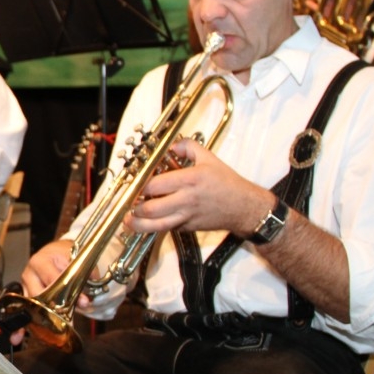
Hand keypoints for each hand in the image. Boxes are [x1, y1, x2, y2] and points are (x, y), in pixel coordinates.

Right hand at [0, 240, 82, 347]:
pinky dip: (23, 323)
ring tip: (40, 332)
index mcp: (40, 261)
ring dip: (37, 319)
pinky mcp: (24, 295)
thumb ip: (85, 279)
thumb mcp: (78, 261)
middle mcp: (29, 273)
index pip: (52, 280)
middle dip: (52, 308)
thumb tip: (84, 301)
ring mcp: (25, 285)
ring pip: (29, 305)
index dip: (67, 292)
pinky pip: (23, 310)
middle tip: (65, 318)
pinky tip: (17, 336)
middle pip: (38, 296)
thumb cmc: (65, 256)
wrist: (57, 252)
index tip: (81, 302)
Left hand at [126, 137, 271, 237]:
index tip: (135, 183)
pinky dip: (155, 227)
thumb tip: (172, 145)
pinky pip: (167, 228)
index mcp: (190, 180)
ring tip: (129, 220)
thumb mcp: (209, 158)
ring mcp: (187, 216)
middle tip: (130, 201)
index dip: (140, 185)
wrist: (244, 207)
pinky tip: (148, 223)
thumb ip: (188, 147)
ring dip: (138, 224)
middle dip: (136, 207)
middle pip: (151, 208)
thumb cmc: (227, 183)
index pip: (155, 185)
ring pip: (156, 225)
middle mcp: (186, 199)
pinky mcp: (188, 227)